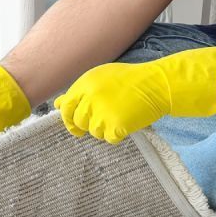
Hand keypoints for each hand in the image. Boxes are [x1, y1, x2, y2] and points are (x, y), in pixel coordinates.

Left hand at [54, 46, 215, 144]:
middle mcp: (90, 97)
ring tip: (120, 115)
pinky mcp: (116, 125)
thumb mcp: (101, 78)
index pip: (66, 107)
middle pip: (78, 122)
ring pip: (94, 132)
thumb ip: (79, 92)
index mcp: (86, 83)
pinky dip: (117, 134)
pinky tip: (127, 121)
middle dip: (88, 125)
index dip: (68, 118)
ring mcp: (102, 111)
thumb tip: (58, 104)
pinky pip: (109, 138)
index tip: (75, 125)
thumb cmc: (131, 80)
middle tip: (103, 122)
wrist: (157, 84)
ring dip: (105, 129)